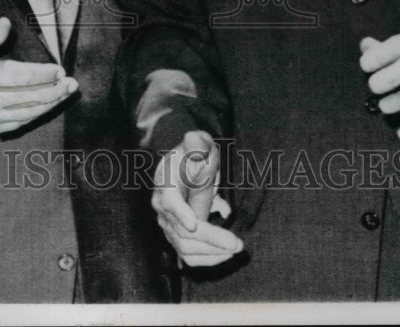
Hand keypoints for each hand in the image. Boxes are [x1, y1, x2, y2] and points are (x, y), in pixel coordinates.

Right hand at [0, 18, 76, 142]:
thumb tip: (6, 23)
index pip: (18, 77)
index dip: (42, 75)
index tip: (60, 70)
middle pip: (27, 97)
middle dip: (53, 91)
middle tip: (72, 83)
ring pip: (26, 113)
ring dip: (49, 104)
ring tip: (65, 93)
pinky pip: (16, 125)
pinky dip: (34, 116)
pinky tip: (46, 107)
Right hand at [152, 130, 242, 266]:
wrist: (183, 165)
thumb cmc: (191, 154)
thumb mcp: (196, 143)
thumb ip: (197, 144)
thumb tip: (194, 141)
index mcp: (165, 183)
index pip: (170, 201)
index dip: (181, 213)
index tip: (194, 223)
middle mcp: (163, 208)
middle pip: (182, 231)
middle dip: (210, 239)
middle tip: (236, 243)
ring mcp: (168, 224)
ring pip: (185, 248)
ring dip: (211, 253)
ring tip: (234, 250)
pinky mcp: (177, 236)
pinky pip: (188, 255)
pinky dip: (206, 259)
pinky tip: (225, 254)